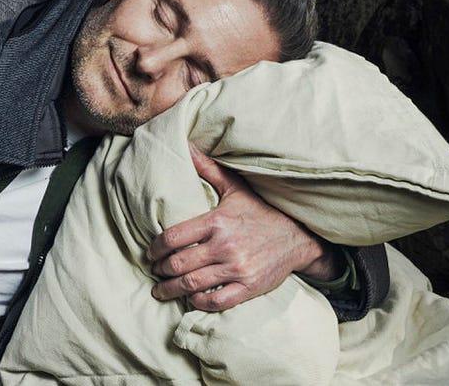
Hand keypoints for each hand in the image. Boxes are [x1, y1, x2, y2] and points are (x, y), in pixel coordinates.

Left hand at [146, 143, 336, 310]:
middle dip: (161, 270)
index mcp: (217, 221)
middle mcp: (225, 246)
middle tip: (154, 271)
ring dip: (172, 289)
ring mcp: (237, 268)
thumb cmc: (261, 210)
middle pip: (178, 264)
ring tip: (162, 290)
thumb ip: (207, 169)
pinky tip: (190, 298)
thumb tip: (185, 145)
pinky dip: (198, 302)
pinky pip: (216, 301)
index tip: (150, 252)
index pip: (173, 237)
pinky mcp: (248, 287)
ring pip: (193, 285)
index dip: (155, 247)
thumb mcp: (235, 187)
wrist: (299, 236)